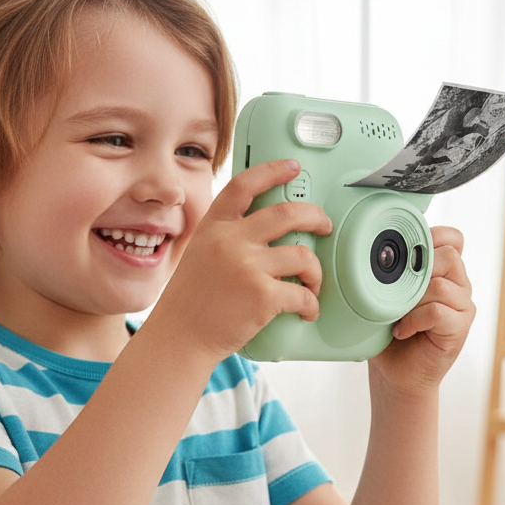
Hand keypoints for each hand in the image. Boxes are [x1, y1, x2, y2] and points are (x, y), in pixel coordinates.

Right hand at [154, 159, 332, 361]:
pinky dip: (311, 304)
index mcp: (214, 227)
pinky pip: (302, 294)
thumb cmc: (190, 302)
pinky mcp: (263, 295)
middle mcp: (231, 240)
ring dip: (316, 271)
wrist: (180, 337)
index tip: (292, 167)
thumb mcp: (199, 254)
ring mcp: (248, 266)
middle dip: (315, 217)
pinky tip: (307, 310)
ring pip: (303, 255)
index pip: (245, 185)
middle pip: (287, 213)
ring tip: (313, 283)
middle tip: (324, 225)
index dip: (272, 171)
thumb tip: (262, 234)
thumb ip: (226, 238)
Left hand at [369, 225, 474, 393]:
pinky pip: (437, 311)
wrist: (397, 374)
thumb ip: (393, 270)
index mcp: (444, 271)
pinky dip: (413, 320)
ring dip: (410, 299)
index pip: (452, 238)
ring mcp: (463, 306)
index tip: (403, 254)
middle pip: (448, 256)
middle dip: (416, 270)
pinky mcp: (461, 328)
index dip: (431, 237)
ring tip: (396, 315)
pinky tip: (401, 330)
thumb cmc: (389, 332)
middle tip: (395, 291)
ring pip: (440, 285)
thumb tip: (374, 249)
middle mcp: (459, 285)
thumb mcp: (386, 294)